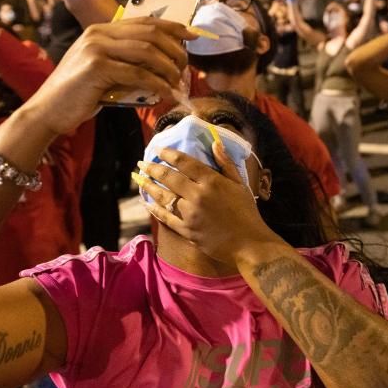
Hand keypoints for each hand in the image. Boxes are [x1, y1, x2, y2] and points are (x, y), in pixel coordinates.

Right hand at [20, 18, 193, 136]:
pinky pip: (138, 74)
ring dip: (169, 68)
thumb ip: (125, 61)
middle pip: (150, 33)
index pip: (145, 21)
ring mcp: (96, 48)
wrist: (47, 111)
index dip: (173, 27)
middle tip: (186, 68)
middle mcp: (98, 33)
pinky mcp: (97, 68)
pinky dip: (158, 85)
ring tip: (179, 83)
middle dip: (175, 49)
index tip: (193, 36)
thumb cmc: (78, 94)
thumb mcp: (103, 70)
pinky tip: (168, 94)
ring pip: (147, 52)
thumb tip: (162, 64)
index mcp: (100, 29)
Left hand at [137, 145, 280, 265]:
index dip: (168, 154)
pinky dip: (154, 209)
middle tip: (141, 163)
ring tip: (138, 179)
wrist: (249, 244)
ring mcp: (189, 215)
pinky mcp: (186, 231)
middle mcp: (197, 196)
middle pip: (169, 177)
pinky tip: (146, 203)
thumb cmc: (247, 212)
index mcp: (211, 182)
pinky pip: (165, 218)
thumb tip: (215, 143)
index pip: (184, 162)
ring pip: (163, 197)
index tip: (158, 150)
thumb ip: (225, 163)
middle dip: (152, 168)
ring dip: (149, 186)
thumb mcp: (240, 184)